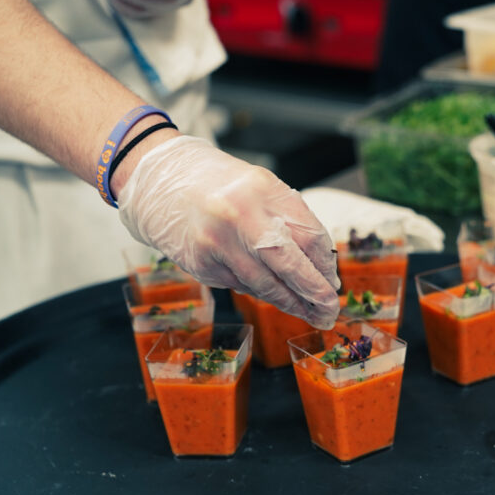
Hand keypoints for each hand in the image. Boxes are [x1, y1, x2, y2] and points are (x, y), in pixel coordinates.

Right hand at [117, 136, 341, 328]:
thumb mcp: (263, 188)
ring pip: (263, 285)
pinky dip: (259, 291)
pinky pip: (240, 286)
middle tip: (329, 311)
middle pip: (288, 265)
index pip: (308, 236)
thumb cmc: (223, 186)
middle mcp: (238, 216)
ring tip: (308, 313)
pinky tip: (268, 291)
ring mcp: (215, 243)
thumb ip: (292, 221)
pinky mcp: (200, 265)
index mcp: (263, 190)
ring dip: (289, 303)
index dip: (324, 265)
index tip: (333, 284)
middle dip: (313, 293)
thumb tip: (322, 270)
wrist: (162, 182)